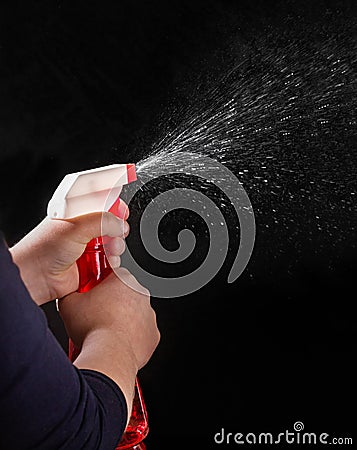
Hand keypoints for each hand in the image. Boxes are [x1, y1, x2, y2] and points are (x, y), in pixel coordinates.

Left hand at [10, 203, 128, 304]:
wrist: (35, 278)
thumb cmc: (42, 250)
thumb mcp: (76, 226)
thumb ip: (102, 220)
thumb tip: (120, 223)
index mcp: (74, 213)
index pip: (98, 202)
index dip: (112, 204)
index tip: (122, 210)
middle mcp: (79, 229)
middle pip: (108, 224)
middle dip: (117, 228)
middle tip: (118, 231)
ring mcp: (85, 247)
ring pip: (111, 242)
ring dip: (115, 246)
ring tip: (111, 248)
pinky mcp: (89, 264)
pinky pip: (108, 261)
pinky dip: (112, 261)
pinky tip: (108, 261)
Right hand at [58, 270, 159, 409]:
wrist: (109, 355)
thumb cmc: (93, 329)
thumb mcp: (68, 304)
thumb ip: (69, 292)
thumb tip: (66, 293)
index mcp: (123, 280)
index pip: (111, 274)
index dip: (99, 284)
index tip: (92, 293)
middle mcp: (140, 294)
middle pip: (123, 295)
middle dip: (110, 303)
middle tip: (95, 315)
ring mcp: (149, 315)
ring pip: (133, 314)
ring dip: (121, 320)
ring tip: (104, 331)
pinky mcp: (153, 334)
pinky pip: (141, 333)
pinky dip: (130, 337)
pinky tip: (116, 342)